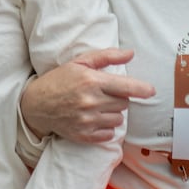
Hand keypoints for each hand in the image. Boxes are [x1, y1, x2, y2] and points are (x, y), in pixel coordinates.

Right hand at [21, 48, 154, 143]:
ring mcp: (87, 120)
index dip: (142, 89)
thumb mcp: (80, 63)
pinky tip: (95, 119)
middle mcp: (91, 102)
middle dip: (119, 98)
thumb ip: (107, 57)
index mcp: (92, 81)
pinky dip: (106, 128)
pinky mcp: (84, 135)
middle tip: (104, 94)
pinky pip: (109, 134)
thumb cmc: (59, 80)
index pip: (125, 87)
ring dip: (113, 113)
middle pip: (124, 103)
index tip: (152, 91)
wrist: (36, 105)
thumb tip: (130, 53)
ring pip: (118, 119)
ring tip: (98, 106)